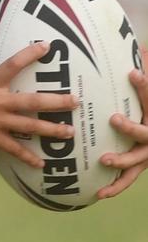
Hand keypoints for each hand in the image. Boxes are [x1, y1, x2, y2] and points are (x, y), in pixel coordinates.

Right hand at [0, 29, 77, 166]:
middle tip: (75, 101)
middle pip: (32, 102)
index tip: (48, 47)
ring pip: (30, 127)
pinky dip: (27, 157)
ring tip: (69, 132)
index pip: (13, 65)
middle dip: (56, 102)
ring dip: (51, 130)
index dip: (30, 54)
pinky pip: (14, 149)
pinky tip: (41, 165)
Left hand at [98, 54, 147, 199]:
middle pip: (145, 131)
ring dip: (122, 160)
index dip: (144, 85)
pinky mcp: (141, 165)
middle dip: (131, 126)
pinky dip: (115, 187)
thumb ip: (146, 69)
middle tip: (113, 119)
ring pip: (138, 159)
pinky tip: (98, 194)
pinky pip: (128, 178)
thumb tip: (137, 46)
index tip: (133, 72)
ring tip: (104, 159)